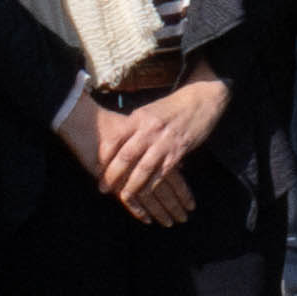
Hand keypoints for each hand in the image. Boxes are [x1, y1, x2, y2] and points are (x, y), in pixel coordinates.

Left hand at [98, 71, 230, 209]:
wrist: (202, 99)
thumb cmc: (172, 106)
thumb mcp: (149, 110)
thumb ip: (133, 126)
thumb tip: (115, 141)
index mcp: (138, 118)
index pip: (115, 139)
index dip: (103, 157)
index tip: (95, 169)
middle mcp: (149, 129)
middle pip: (126, 156)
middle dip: (112, 175)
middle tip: (103, 188)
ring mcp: (165, 141)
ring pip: (144, 168)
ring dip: (132, 185)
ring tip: (124, 196)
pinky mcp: (179, 150)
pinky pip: (163, 171)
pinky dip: (153, 184)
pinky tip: (146, 193)